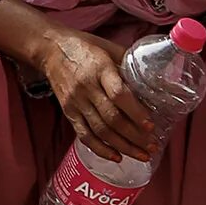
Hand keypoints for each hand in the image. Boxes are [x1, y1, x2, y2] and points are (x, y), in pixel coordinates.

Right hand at [35, 25, 158, 162]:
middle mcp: (87, 87)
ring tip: (142, 155)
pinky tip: (116, 157)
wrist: (50, 49)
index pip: (118, 94)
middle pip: (112, 118)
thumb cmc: (85, 47)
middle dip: (135, 136)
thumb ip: (129, 63)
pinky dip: (101, 149)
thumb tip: (154, 78)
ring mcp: (76, 102)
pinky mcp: (68, 111)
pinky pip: (84, 135)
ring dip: (123, 146)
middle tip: (153, 147)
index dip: (136, 112)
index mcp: (100, 69)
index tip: (151, 125)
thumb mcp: (109, 48)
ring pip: (100, 130)